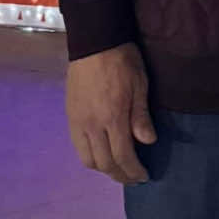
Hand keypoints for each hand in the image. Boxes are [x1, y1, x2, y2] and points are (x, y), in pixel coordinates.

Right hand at [65, 42, 155, 186]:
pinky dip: (90, 157)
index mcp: (113, 116)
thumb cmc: (122, 59)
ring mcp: (79, 121)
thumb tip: (148, 142)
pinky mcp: (71, 116)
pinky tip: (101, 153)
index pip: (123, 156)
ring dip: (104, 169)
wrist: (95, 41)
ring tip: (118, 168)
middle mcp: (93, 124)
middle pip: (105, 163)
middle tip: (133, 177)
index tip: (143, 176)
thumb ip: (141, 115)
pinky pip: (78, 147)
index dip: (133, 171)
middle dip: (120, 175)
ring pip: (88, 159)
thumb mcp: (139, 83)